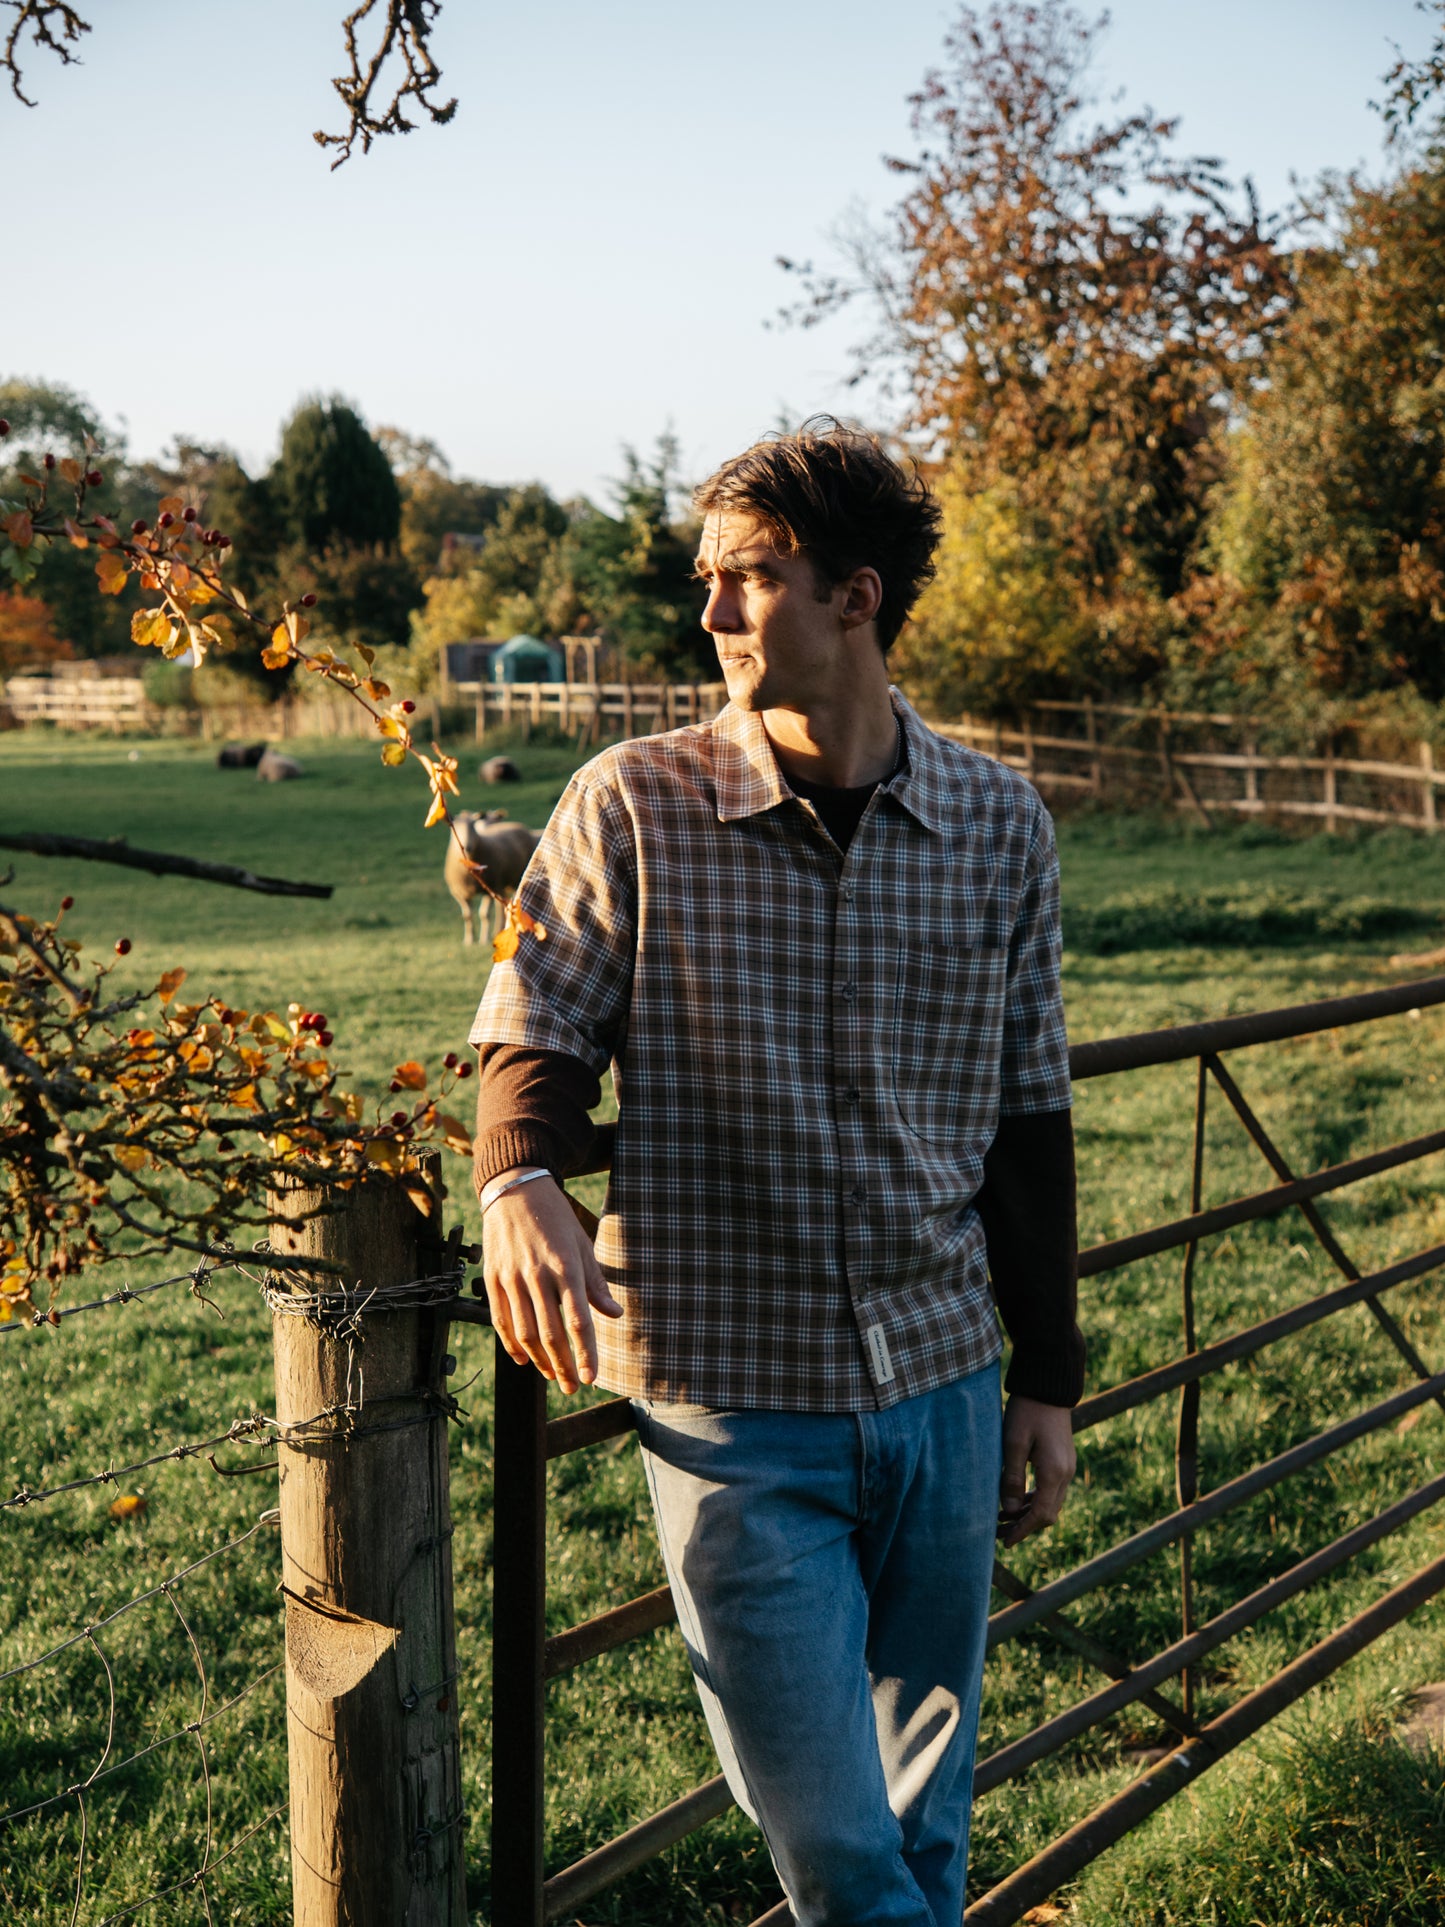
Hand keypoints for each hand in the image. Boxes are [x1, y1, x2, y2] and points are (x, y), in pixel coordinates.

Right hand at [483, 1172, 622, 1393]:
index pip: (578, 1321)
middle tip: (572, 1387)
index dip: (585, 1353)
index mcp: (565, 1266)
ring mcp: (511, 1278)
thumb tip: (615, 1314)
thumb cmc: (556, 1218)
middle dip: (563, 1366)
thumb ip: (596, 1283)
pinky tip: (523, 1360)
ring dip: (539, 1361)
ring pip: (524, 1332)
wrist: (514, 1190)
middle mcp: (537, 1275)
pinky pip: (501, 1320)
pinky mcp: (492, 1278)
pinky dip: (512, 1345)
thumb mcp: (582, 1244)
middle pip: (550, 1334)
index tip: (591, 1378)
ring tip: (552, 1376)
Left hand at [998, 1395, 1075, 1549]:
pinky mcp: (1062, 1461)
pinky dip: (1034, 1500)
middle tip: (998, 1533)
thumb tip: (1008, 1511)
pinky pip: (1050, 1490)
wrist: (1048, 1386)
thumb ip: (1012, 1478)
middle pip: (1047, 1514)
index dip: (1022, 1531)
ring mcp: (1066, 1467)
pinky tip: (1015, 1501)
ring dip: (1028, 1514)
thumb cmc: (1027, 1411)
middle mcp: (1065, 1474)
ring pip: (1050, 1504)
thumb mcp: (1013, 1443)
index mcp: (1054, 1472)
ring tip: (1002, 1519)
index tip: (1006, 1542)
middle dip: (1024, 1527)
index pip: (1040, 1515)